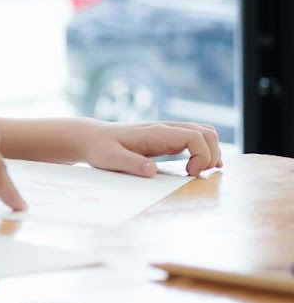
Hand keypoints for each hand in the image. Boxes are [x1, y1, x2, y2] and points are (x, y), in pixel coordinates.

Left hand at [75, 119, 222, 177]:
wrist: (91, 137)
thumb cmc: (99, 148)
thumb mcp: (109, 158)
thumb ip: (130, 163)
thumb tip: (152, 170)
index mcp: (155, 132)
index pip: (194, 136)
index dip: (201, 155)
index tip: (189, 174)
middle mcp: (165, 128)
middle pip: (207, 132)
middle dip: (211, 154)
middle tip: (196, 174)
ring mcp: (168, 132)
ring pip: (204, 133)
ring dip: (211, 151)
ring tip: (202, 171)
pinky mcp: (167, 138)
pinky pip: (195, 139)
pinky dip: (205, 150)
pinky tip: (201, 166)